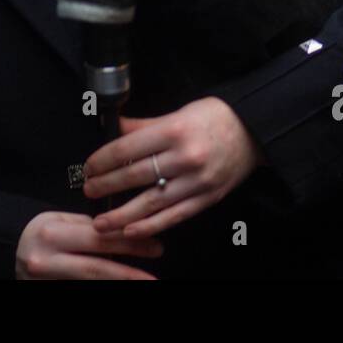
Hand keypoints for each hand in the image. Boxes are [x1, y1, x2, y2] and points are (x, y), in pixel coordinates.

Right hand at [16, 211, 161, 278]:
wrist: (5, 249)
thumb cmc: (37, 230)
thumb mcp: (57, 220)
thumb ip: (87, 227)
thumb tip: (122, 233)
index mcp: (51, 236)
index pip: (98, 240)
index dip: (129, 244)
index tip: (156, 246)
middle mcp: (46, 261)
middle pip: (98, 268)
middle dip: (130, 271)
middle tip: (155, 273)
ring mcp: (45, 282)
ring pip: (91, 284)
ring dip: (120, 283)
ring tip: (145, 283)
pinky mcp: (48, 291)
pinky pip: (80, 289)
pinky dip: (102, 288)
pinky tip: (121, 286)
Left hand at [82, 97, 260, 238]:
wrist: (254, 131)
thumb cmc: (213, 118)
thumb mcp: (177, 112)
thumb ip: (144, 125)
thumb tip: (113, 128)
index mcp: (174, 130)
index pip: (127, 148)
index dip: (103, 160)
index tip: (89, 167)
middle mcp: (185, 157)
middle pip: (135, 176)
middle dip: (106, 186)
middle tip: (89, 190)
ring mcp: (197, 181)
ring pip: (151, 203)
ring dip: (121, 215)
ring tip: (100, 222)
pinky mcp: (207, 198)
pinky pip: (174, 216)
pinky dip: (150, 226)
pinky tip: (130, 231)